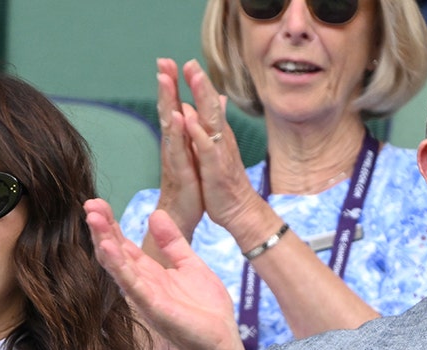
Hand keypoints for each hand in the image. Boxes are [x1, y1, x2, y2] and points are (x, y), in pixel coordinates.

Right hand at [85, 198, 251, 349]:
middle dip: (101, 228)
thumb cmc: (207, 310)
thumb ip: (172, 241)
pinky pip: (132, 284)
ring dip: (104, 242)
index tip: (97, 203)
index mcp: (150, 274)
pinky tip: (108, 247)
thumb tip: (155, 213)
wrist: (223, 341)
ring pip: (118, 266)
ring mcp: (145, 297)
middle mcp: (142, 285)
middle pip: (115, 252)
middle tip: (89, 203)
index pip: (123, 245)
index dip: (110, 224)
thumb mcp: (190, 264)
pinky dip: (119, 266)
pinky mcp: (154, 307)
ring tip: (92, 218)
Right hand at [153, 58, 205, 239]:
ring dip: (167, 101)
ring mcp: (175, 158)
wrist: (182, 217)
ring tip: (165, 80)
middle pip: (167, 110)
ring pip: (169, 125)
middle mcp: (173, 145)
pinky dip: (177, 133)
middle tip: (162, 61)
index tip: (168, 61)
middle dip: (166, 85)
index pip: (173, 106)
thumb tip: (198, 109)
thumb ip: (194, 131)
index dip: (171, 85)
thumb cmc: (189, 186)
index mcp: (178, 140)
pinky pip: (178, 150)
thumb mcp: (195, 155)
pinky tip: (176, 116)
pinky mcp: (181, 173)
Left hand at [179, 59, 270, 239]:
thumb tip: (205, 108)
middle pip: (210, 106)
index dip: (199, 84)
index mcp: (216, 135)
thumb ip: (211, 128)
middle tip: (191, 62)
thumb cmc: (224, 183)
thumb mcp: (216, 152)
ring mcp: (218, 153)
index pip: (207, 104)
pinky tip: (189, 120)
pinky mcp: (215, 169)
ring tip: (194, 79)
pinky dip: (198, 133)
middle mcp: (219, 139)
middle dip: (201, 83)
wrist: (239, 211)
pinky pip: (206, 148)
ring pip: (211, 121)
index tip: (188, 63)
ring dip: (202, 99)